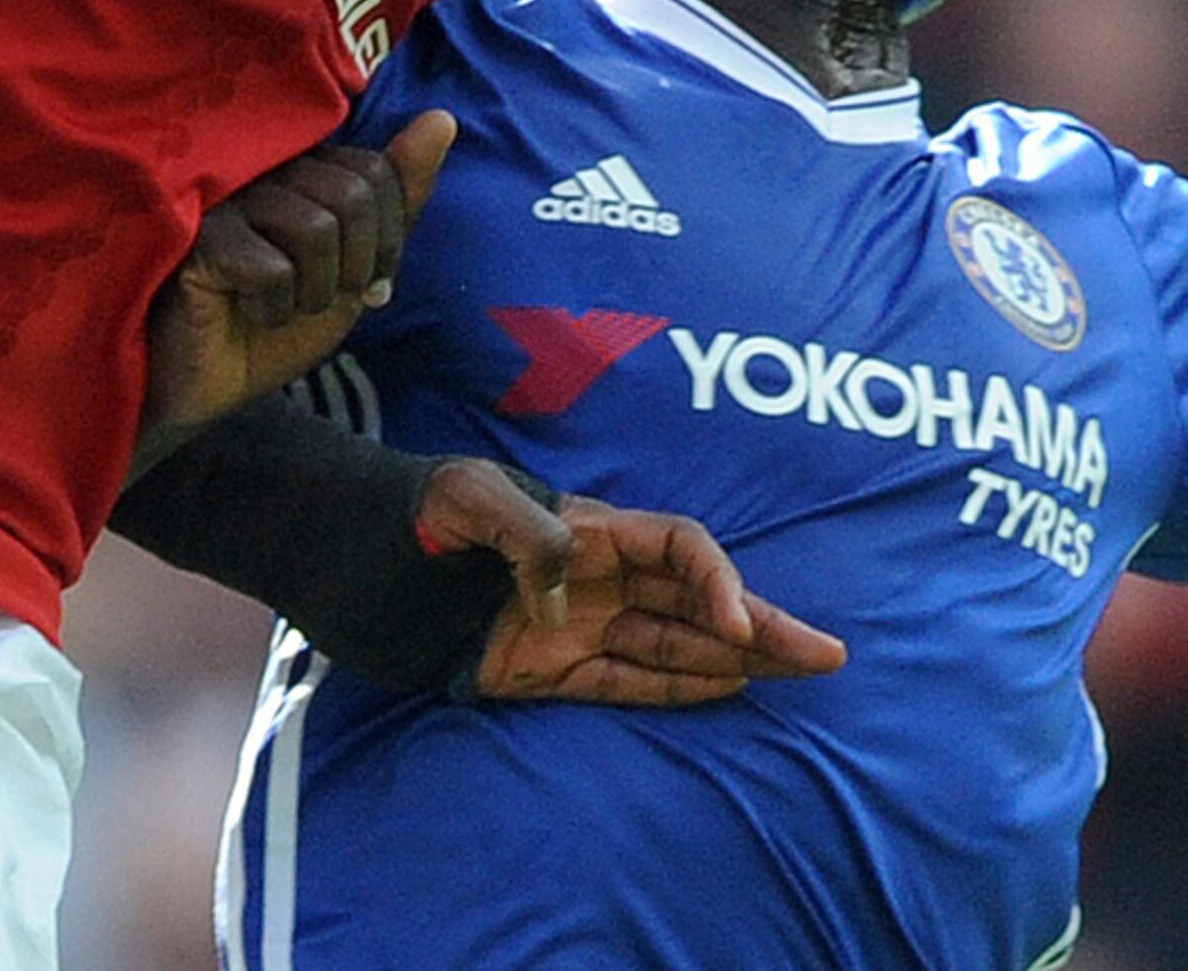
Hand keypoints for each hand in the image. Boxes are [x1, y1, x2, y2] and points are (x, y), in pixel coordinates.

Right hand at [141, 112, 456, 448]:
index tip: (366, 283)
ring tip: (278, 305)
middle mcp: (264, 169)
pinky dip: (272, 309)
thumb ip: (398, 200)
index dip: (387, 240)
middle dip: (354, 269)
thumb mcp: (357, 268)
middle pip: (353, 197)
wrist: (206, 386)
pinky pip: (271, 268)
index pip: (378, 173)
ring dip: (312, 293)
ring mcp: (226, 198)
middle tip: (318, 300)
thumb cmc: (275, 325)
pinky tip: (242, 312)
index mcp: (306, 169)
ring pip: (316, 229)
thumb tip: (442, 118)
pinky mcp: (196, 239)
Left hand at [415, 463, 849, 708]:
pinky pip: (628, 682)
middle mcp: (600, 577)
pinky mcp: (548, 670)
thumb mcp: (464, 498)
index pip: (682, 548)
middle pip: (699, 603)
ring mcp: (579, 625)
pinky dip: (677, 689)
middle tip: (828, 654)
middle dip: (763, 626)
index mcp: (594, 528)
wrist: (359, 558)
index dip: (718, 582)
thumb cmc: (417, 510)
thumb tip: (564, 598)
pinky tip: (728, 688)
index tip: (738, 624)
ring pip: (676, 646)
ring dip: (737, 659)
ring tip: (798, 673)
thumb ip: (523, 534)